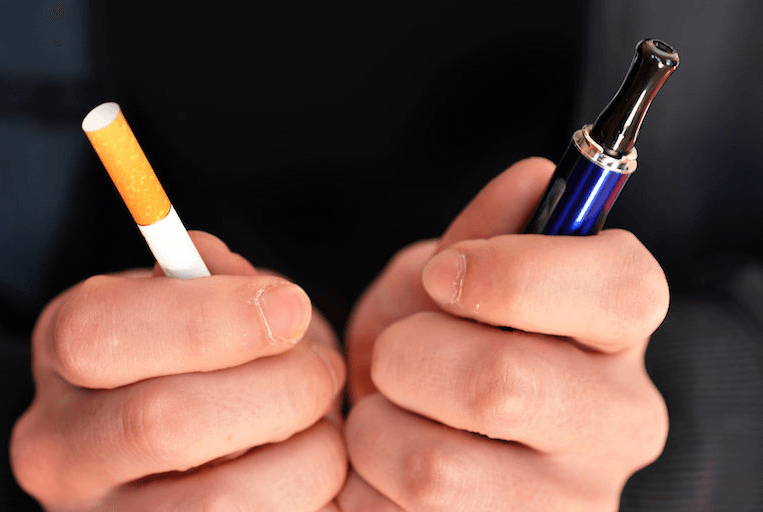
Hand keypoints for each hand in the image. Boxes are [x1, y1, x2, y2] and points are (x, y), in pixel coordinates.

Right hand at [11, 232, 346, 510]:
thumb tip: (264, 300)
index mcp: (63, 353)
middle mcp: (60, 449)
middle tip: (321, 371)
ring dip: (306, 451)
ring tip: (317, 426)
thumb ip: (219, 279)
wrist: (198, 444)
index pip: (98, 334)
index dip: (208, 318)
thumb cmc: (210, 355)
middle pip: (162, 422)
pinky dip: (310, 494)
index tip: (290, 306)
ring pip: (220, 500)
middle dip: (277, 386)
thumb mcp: (206, 298)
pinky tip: (304, 466)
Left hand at [338, 158, 669, 510]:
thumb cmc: (436, 349)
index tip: (444, 277)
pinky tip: (387, 467)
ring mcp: (573, 502)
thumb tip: (535, 176)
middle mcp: (619, 420)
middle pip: (501, 382)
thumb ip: (483, 234)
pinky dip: (368, 481)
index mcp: (617, 334)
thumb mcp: (446, 284)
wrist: (415, 449)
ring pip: (436, 465)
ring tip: (384, 415)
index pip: (618, 287)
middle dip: (408, 356)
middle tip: (396, 356)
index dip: (513, 272)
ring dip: (376, 426)